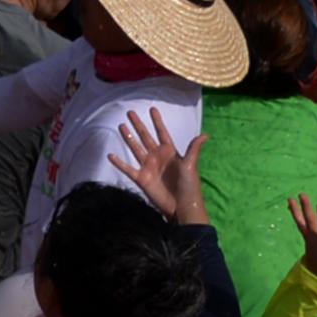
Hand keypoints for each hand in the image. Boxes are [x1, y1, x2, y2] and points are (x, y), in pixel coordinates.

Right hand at [107, 106, 208, 223]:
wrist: (182, 207)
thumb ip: (194, 149)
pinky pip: (128, 168)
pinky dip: (119, 162)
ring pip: (136, 148)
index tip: (152, 109)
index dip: (157, 122)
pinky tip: (110, 155)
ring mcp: (148, 167)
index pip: (162, 133)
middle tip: (130, 112)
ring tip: (121, 126)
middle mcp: (157, 157)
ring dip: (128, 138)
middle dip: (138, 125)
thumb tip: (206, 135)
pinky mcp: (141, 178)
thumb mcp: (191, 166)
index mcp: (170, 153)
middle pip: (146, 137)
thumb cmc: (189, 186)